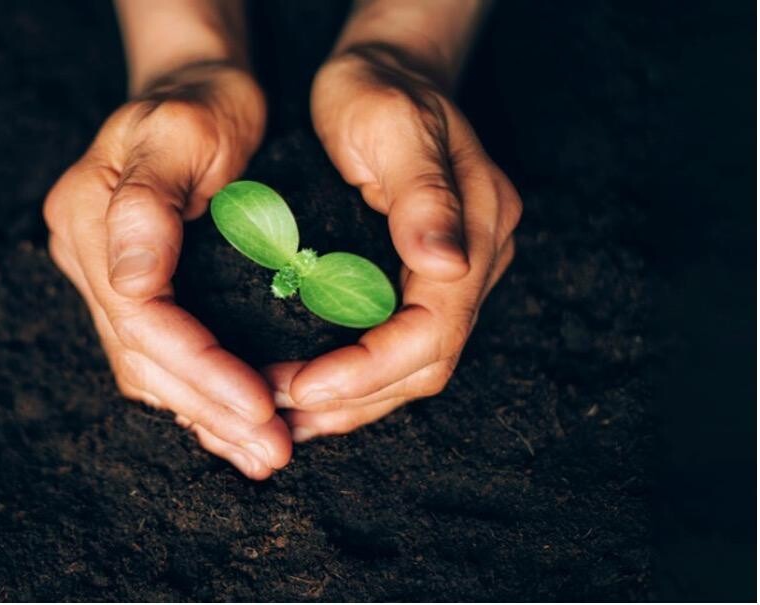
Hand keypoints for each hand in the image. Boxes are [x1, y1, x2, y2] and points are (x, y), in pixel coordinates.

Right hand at [44, 62, 291, 477]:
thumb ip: (149, 203)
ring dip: (206, 417)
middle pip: (143, 356)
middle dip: (210, 408)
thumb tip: (132, 287)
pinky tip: (232, 426)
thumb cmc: (202, 101)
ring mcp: (105, 275)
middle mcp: (88, 256)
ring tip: (262, 454)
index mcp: (88, 216)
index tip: (260, 405)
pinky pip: (158, 356)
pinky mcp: (133, 289)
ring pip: (148, 368)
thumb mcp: (184, 129)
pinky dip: (197, 396)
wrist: (197, 89)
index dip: (199, 368)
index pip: (140, 317)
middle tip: (273, 450)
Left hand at [267, 45, 521, 440]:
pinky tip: (310, 388)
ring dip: (353, 401)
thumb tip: (447, 266)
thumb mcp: (393, 123)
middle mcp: (476, 261)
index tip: (305, 385)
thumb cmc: (379, 88)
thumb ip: (422, 193)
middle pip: (426, 362)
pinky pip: (398, 344)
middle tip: (280, 409)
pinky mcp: (425, 277)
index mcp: (479, 228)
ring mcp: (456, 272)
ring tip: (286, 414)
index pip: (434, 329)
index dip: (370, 368)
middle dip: (354, 397)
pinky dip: (355, 377)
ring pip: (414, 366)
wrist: (386, 70)